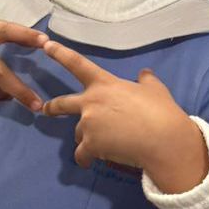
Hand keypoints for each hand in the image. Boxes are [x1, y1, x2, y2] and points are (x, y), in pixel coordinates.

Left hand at [40, 40, 208, 188]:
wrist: (162, 140)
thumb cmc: (160, 111)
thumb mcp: (155, 89)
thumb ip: (146, 80)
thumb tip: (145, 73)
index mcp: (104, 84)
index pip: (77, 63)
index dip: (60, 53)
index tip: (47, 46)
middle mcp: (90, 102)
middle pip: (62, 103)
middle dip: (52, 108)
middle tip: (46, 110)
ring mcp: (88, 124)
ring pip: (78, 133)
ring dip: (87, 138)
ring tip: (104, 144)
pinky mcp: (91, 145)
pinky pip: (81, 154)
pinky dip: (85, 159)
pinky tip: (90, 162)